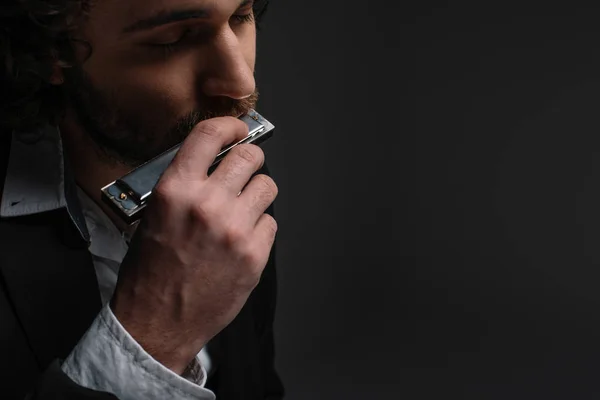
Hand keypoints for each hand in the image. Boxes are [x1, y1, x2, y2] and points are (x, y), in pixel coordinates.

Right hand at [110, 116, 277, 373]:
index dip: (229, 125)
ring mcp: (235, 229)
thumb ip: (185, 184)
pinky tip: (242, 240)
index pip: (210, 134)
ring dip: (257, 193)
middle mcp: (207, 204)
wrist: (158, 321)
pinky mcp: (254, 254)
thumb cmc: (151, 272)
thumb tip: (214, 161)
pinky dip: (260, 227)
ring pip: (267, 186)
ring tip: (243, 209)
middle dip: (249, 159)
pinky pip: (271, 223)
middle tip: (243, 171)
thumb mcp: (153, 216)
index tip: (237, 129)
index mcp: (175, 190)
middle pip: (250, 156)